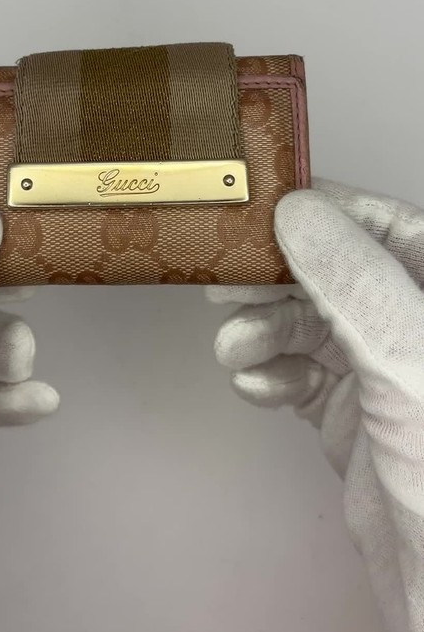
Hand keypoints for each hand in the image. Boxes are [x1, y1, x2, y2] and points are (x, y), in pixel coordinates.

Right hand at [209, 180, 423, 631]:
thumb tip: (300, 216)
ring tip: (238, 347)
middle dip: (278, 276)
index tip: (261, 212)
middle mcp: (416, 333)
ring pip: (311, 323)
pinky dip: (270, 374)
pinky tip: (258, 385)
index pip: (389, 226)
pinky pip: (300, 374)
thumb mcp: (409, 370)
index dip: (323, 212)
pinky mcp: (356, 419)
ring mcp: (388, 376)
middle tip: (227, 281)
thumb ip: (357, 287)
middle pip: (337, 271)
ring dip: (263, 329)